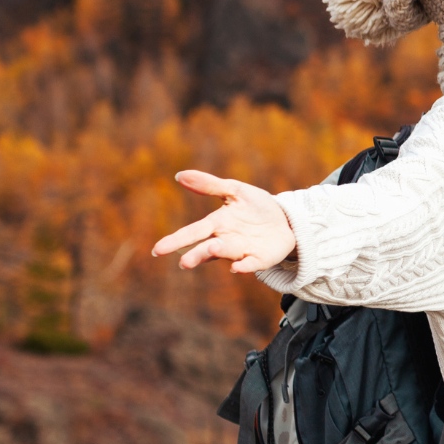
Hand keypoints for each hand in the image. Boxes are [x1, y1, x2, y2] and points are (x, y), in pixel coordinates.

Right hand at [151, 170, 297, 272]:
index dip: (176, 240)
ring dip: (218, 253)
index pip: (192, 232)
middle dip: (196, 255)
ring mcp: (242, 251)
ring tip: (210, 249)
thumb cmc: (255, 206)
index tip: (157, 250)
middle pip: (206, 249)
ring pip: (227, 254)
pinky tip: (237, 268)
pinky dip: (244, 266)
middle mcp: (225, 240)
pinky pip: (251, 264)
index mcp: (216, 224)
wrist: (286, 219)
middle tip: (184, 262)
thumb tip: (180, 175)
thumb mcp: (235, 190)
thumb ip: (210, 185)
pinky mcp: (260, 258)